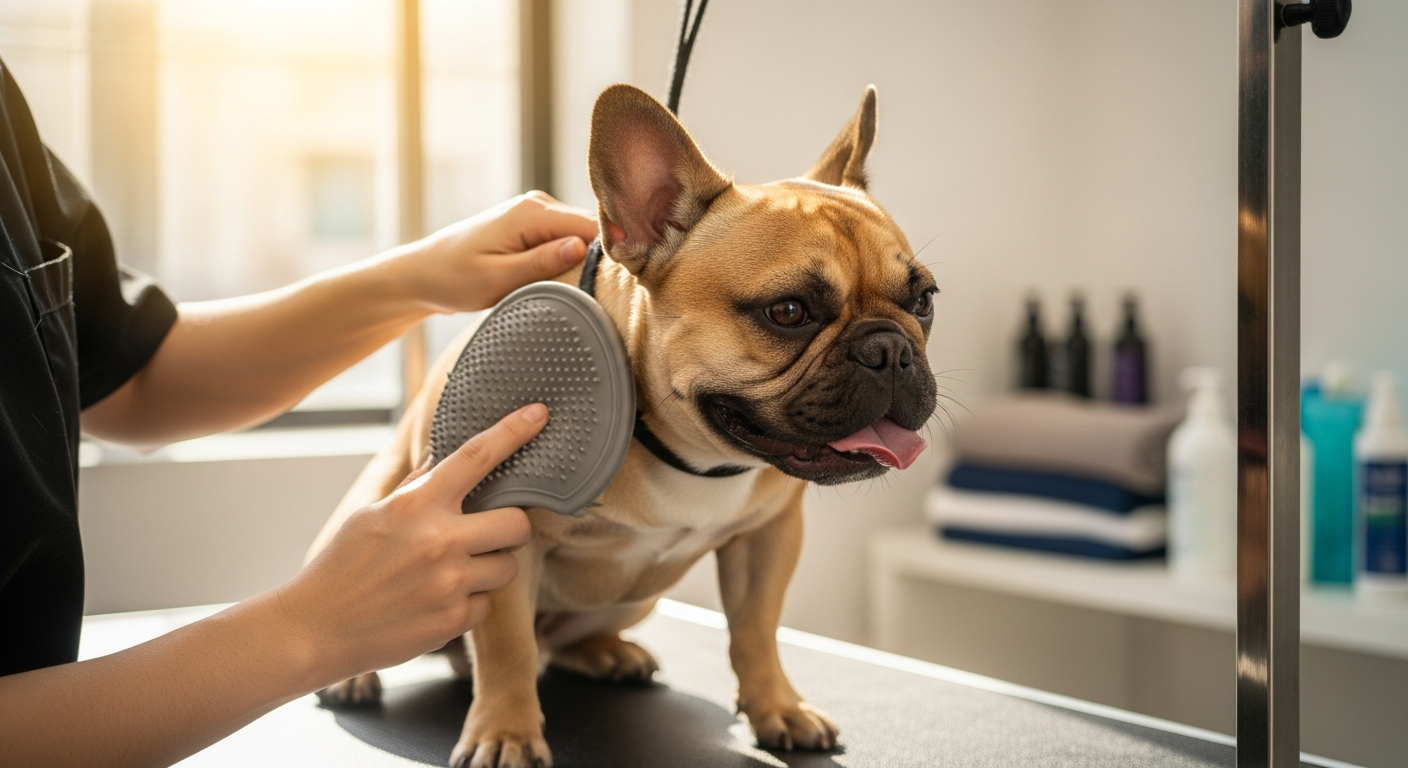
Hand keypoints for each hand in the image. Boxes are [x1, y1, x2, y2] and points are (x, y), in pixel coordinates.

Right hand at [275, 403, 548, 687]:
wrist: (315, 629)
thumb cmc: (342, 567)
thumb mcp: (372, 514)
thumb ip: (415, 488)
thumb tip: (443, 457)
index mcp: (416, 505)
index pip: (476, 456)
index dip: (512, 432)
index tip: (539, 414)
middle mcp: (439, 540)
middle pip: (517, 524)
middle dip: (510, 528)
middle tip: (488, 535)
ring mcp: (449, 582)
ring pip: (507, 567)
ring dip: (489, 568)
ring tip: (451, 574)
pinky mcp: (453, 619)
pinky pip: (486, 604)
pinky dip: (469, 603)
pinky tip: (436, 603)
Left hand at [393, 191, 598, 313]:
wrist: (423, 273)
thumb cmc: (453, 279)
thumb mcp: (497, 279)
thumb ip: (541, 263)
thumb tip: (581, 248)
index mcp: (532, 213)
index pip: (592, 227)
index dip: (612, 253)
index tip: (623, 283)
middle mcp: (538, 204)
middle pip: (591, 230)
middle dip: (600, 259)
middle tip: (606, 295)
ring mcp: (536, 213)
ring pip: (581, 236)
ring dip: (585, 262)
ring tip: (587, 291)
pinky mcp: (533, 226)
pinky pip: (566, 240)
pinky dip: (571, 260)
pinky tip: (570, 281)